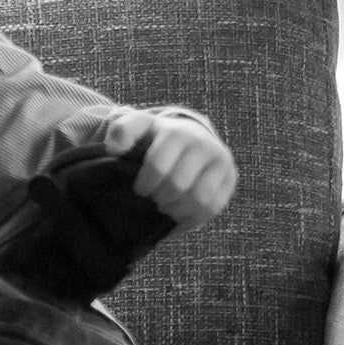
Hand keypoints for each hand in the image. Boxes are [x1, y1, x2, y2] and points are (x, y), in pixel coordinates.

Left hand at [106, 112, 235, 231]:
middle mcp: (204, 145)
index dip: (144, 183)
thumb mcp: (136, 128)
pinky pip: (213, 207)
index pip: (157, 165)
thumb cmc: (155, 138)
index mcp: (177, 132)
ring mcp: (221, 162)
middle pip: (177, 186)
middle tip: (153, 199)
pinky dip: (193, 216)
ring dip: (177, 209)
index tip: (139, 189)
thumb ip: (121, 131)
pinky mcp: (230, 179)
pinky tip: (179, 214)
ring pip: (198, 199)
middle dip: (159, 197)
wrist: (190, 137)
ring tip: (165, 207)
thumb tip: (113, 148)